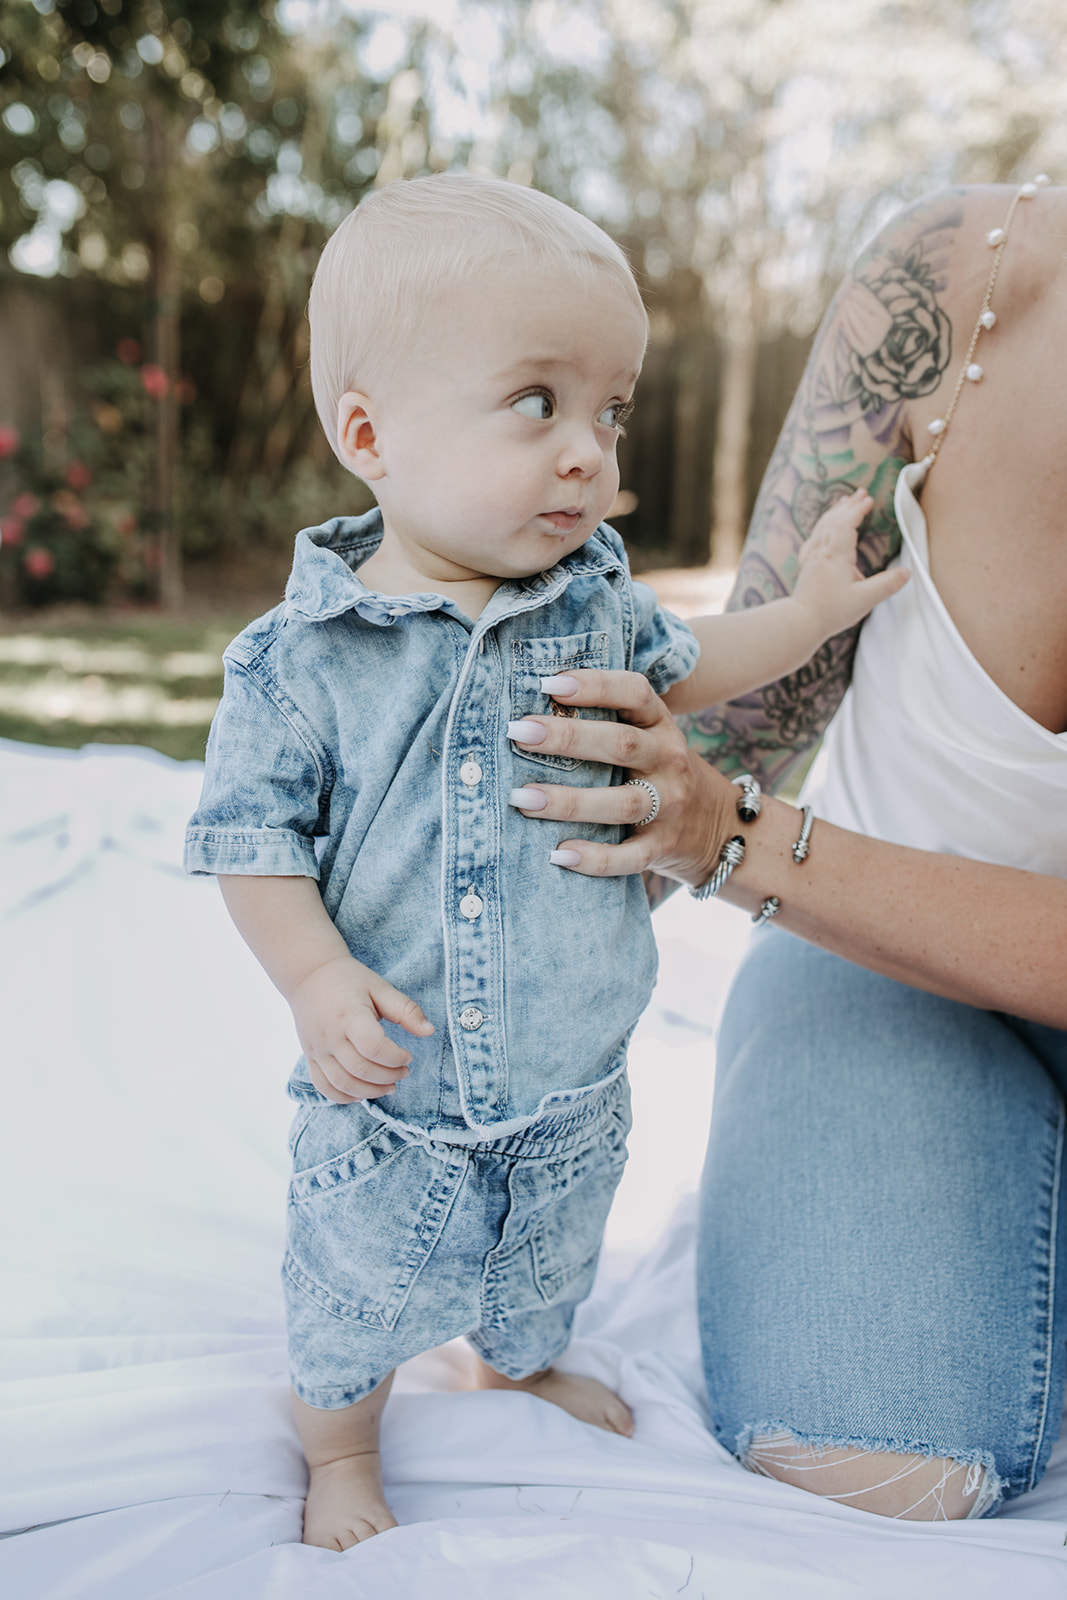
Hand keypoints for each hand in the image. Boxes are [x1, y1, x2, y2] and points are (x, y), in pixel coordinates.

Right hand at [289, 954, 433, 1103]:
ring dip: (369, 1092)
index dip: (396, 1057)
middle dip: (388, 1077)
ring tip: (388, 1087)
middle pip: (360, 1070)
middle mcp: (330, 1036)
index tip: (408, 1056)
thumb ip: (406, 1010)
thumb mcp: (380, 987)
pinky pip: (323, 1086)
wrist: (308, 974)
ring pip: (342, 1084)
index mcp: (350, 1016)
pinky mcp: (310, 1057)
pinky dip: (343, 1097)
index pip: (373, 1048)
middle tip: (404, 1072)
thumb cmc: (348, 979)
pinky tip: (361, 1093)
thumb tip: (430, 1031)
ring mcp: (317, 1049)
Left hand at [507, 669, 734, 881]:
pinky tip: (559, 855)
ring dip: (568, 801)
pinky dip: (595, 859)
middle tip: (518, 734)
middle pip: (621, 744)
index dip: (595, 685)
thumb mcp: (647, 735)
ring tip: (522, 797)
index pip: (635, 693)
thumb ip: (605, 720)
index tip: (548, 684)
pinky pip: (629, 857)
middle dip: (567, 738)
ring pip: (621, 803)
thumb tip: (530, 707)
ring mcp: (669, 806)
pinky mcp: (662, 847)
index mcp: (661, 724)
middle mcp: (669, 760)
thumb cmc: (656, 770)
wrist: (715, 826)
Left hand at [792, 487, 907, 638]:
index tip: (869, 499)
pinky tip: (823, 527)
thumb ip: (887, 585)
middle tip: (861, 493)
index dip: (857, 510)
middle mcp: (822, 552)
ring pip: (822, 527)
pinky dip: (821, 527)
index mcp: (836, 556)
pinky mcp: (806, 566)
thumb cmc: (831, 612)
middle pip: (834, 521)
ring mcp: (811, 558)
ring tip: (844, 501)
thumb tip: (907, 573)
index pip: (846, 524)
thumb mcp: (865, 600)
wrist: (800, 622)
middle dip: (848, 505)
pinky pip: (813, 538)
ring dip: (834, 512)